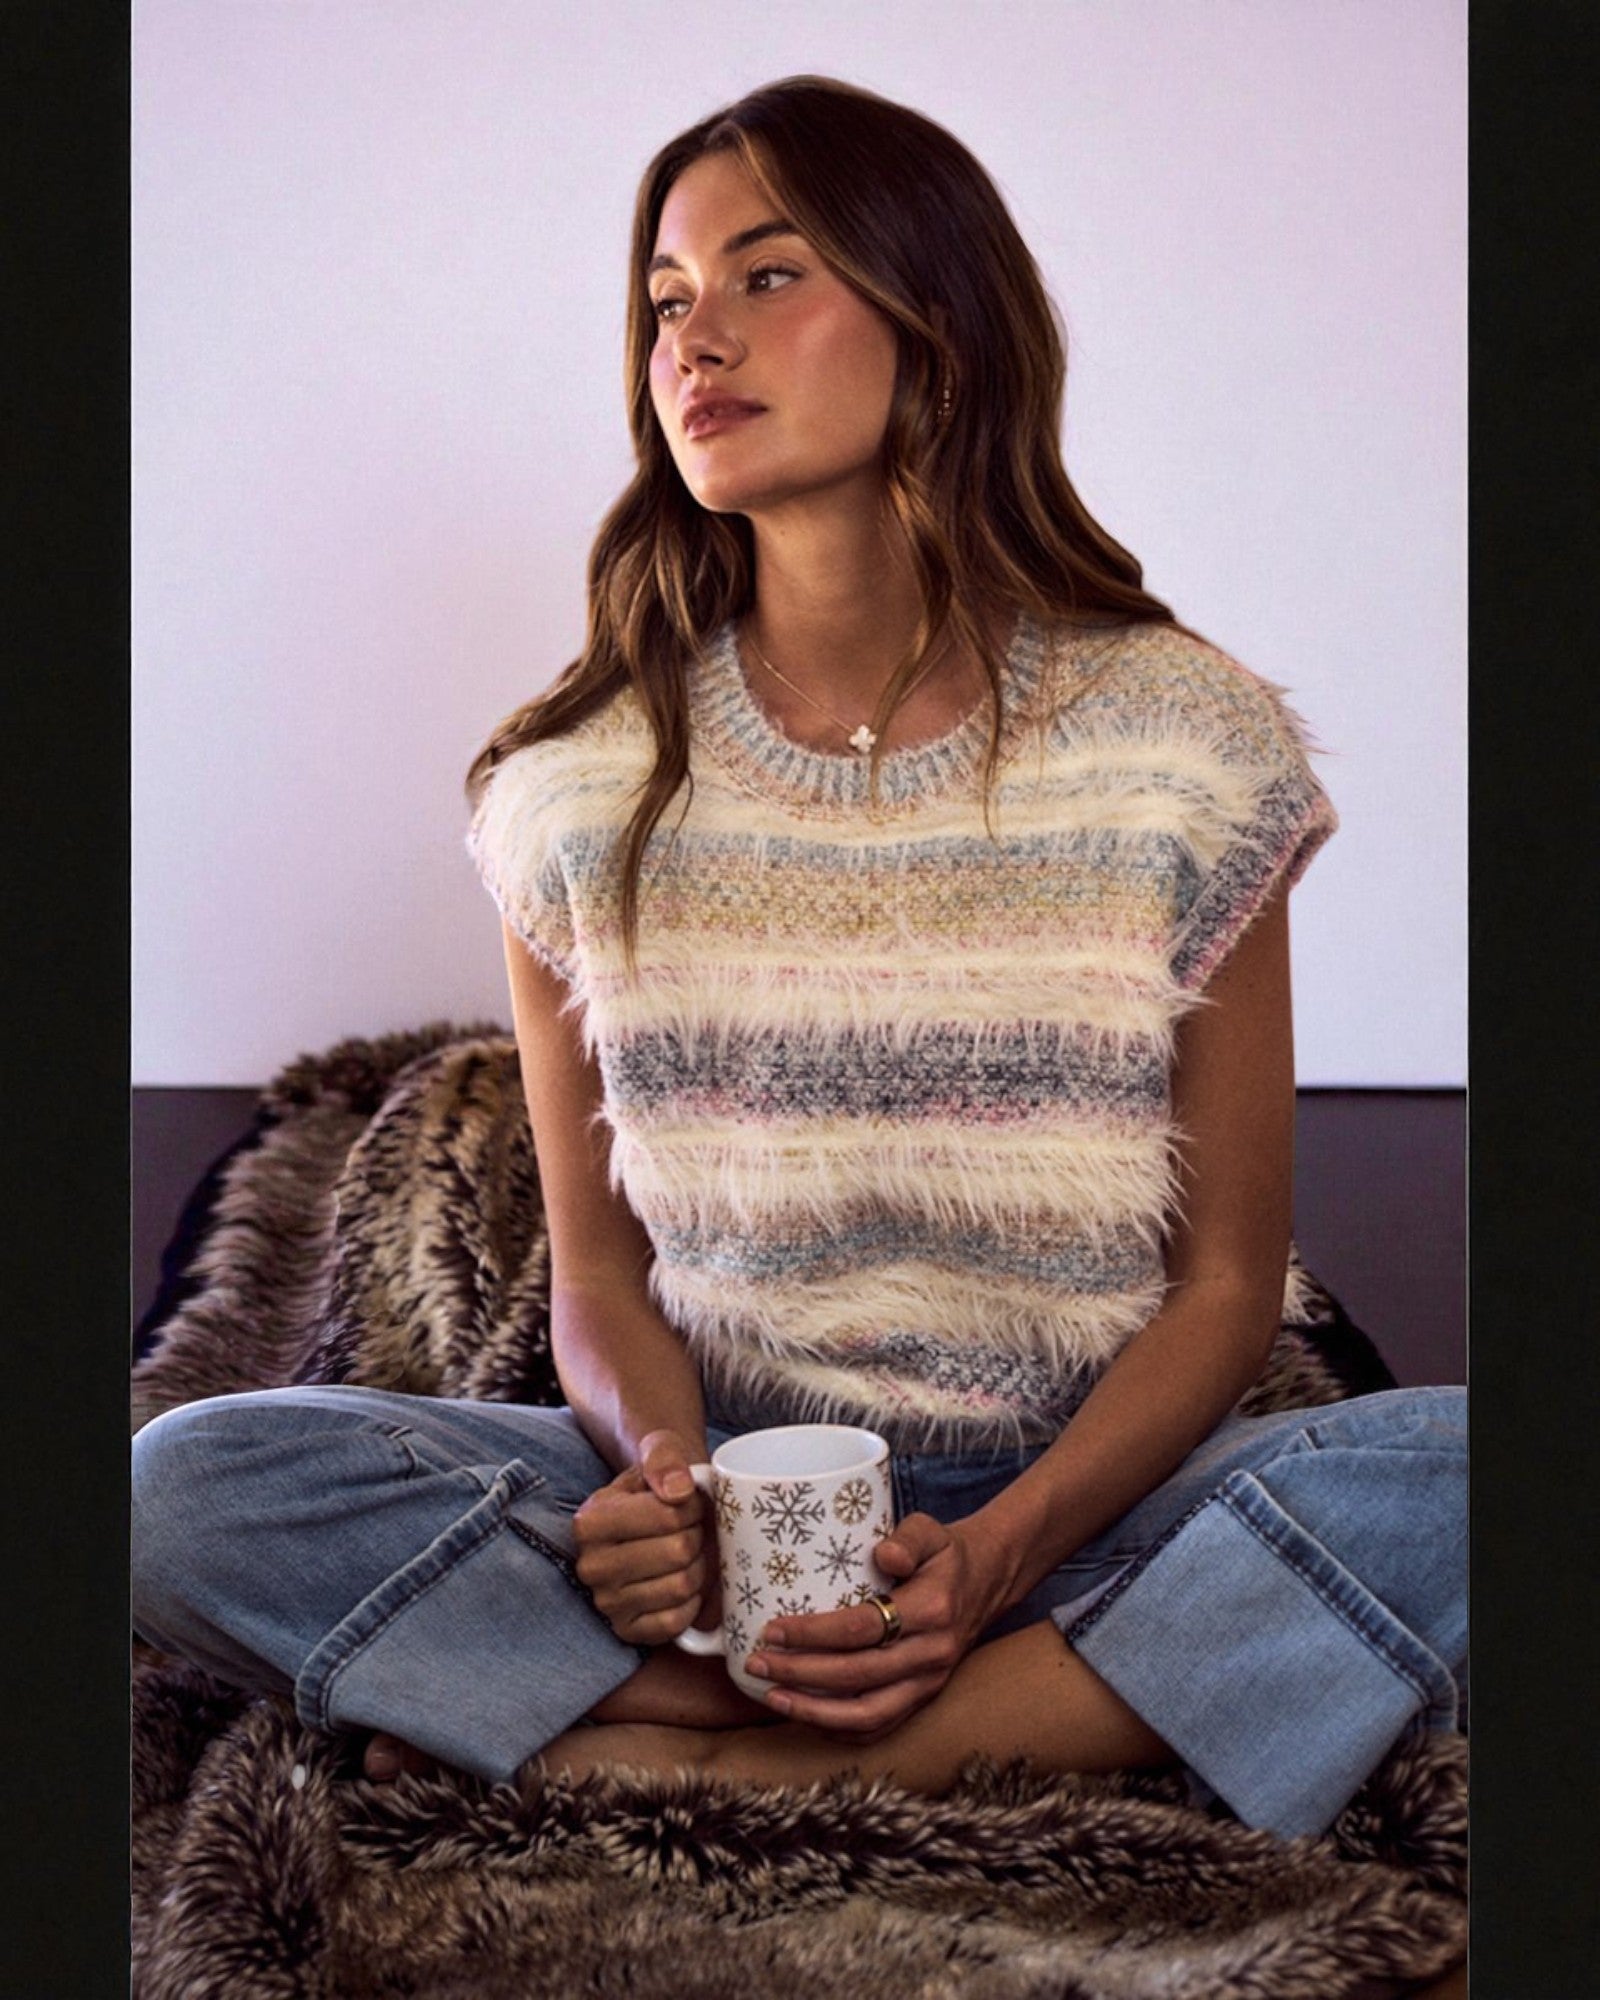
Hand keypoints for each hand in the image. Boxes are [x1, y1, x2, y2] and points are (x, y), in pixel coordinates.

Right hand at [573, 1429, 716, 1645]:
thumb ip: (664, 1456)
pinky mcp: (626, 1631)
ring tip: (688, 1552)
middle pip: (677, 1553)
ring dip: (698, 1568)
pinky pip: (675, 1623)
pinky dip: (691, 1603)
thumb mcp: (658, 1451)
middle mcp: (590, 1567)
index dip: (692, 1507)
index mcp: (589, 1522)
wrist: (657, 1518)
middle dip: (697, 1537)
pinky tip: (684, 1581)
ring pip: (681, 1587)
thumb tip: (677, 1490)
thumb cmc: (659, 1485)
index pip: (667, 1516)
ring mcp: (606, 1603)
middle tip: (692, 1529)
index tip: (689, 1502)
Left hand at [743, 1513, 1006, 1737]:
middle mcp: (933, 1654)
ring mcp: (930, 1682)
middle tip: (757, 1662)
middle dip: (801, 1674)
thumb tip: (881, 1555)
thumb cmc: (945, 1552)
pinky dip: (840, 1728)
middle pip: (858, 1675)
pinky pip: (880, 1725)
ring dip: (814, 1712)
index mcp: (932, 1609)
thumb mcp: (930, 1530)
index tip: (773, 1629)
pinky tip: (806, 1715)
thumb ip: (906, 1538)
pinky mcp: (925, 1697)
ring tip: (772, 1697)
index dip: (814, 1633)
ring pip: (868, 1714)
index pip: (863, 1629)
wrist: (987, 1580)